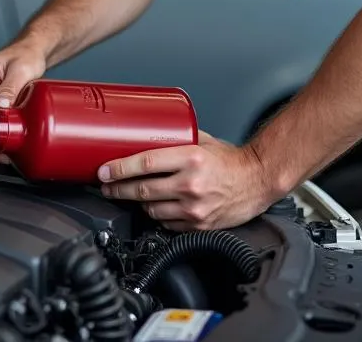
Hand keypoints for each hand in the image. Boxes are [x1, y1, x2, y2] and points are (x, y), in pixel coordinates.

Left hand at [97, 131, 276, 231]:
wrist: (258, 181)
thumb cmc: (232, 160)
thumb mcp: (203, 141)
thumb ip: (177, 139)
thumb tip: (149, 134)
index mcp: (190, 158)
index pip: (145, 163)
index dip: (119, 168)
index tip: (103, 170)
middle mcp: (191, 184)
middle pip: (142, 189)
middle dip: (118, 188)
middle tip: (105, 186)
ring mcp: (194, 209)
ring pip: (151, 209)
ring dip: (136, 203)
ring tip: (128, 195)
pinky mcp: (198, 226)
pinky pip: (166, 224)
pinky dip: (157, 216)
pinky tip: (154, 207)